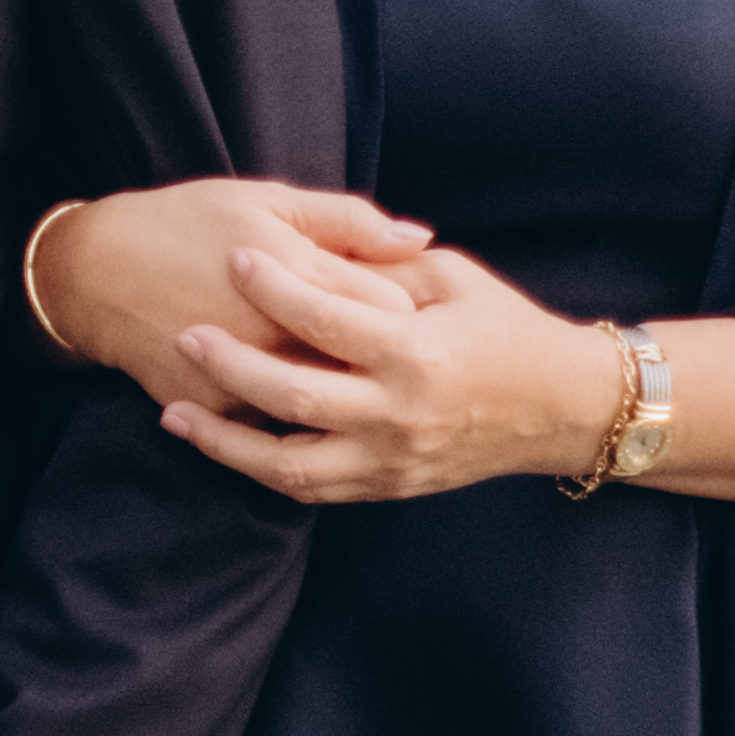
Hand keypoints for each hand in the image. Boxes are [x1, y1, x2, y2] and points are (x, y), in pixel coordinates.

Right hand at [30, 177, 428, 381]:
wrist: (95, 272)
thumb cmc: (186, 222)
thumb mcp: (267, 200)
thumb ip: (349, 220)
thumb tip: (420, 238)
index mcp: (299, 273)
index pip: (392, 306)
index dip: (408, 305)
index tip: (406, 301)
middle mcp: (277, 335)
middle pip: (368, 364)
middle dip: (383, 356)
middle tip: (381, 343)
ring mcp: (247, 381)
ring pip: (328, 406)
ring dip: (346, 392)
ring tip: (346, 369)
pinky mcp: (218, 412)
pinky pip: (279, 428)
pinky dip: (296, 414)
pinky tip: (298, 389)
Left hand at [146, 226, 599, 507]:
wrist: (559, 408)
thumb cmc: (504, 329)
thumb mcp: (453, 279)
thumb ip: (382, 265)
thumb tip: (312, 246)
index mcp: (417, 352)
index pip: (328, 319)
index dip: (275, 286)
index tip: (234, 257)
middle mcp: (400, 413)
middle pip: (295, 396)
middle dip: (231, 366)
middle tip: (185, 333)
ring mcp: (392, 459)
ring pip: (291, 465)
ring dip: (226, 442)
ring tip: (175, 413)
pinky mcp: (389, 486)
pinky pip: (313, 488)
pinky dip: (262, 470)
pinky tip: (224, 445)